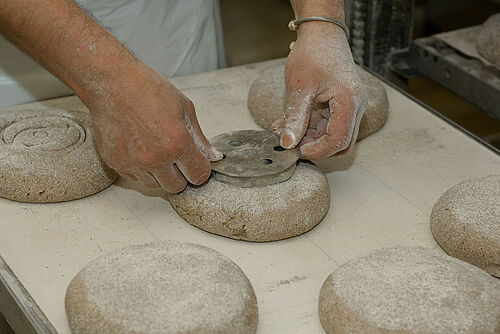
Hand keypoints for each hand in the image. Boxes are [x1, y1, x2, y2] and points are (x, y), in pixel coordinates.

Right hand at [82, 63, 222, 192]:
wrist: (111, 82)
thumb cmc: (147, 89)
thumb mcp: (185, 108)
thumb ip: (199, 138)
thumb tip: (211, 156)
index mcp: (176, 144)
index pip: (199, 175)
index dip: (200, 169)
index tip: (197, 163)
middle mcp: (155, 158)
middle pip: (177, 187)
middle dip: (181, 174)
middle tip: (177, 156)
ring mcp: (133, 163)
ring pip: (155, 185)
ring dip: (160, 174)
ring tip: (156, 149)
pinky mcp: (116, 163)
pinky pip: (135, 177)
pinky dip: (141, 169)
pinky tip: (140, 148)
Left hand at [273, 22, 366, 159]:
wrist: (322, 32)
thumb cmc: (313, 52)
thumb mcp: (299, 87)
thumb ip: (294, 117)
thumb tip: (287, 143)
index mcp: (349, 101)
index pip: (338, 139)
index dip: (317, 150)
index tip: (296, 150)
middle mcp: (356, 106)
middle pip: (341, 142)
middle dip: (316, 146)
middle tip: (291, 143)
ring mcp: (351, 105)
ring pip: (334, 135)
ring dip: (310, 136)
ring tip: (285, 129)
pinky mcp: (343, 104)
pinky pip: (330, 124)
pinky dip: (312, 126)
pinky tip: (291, 122)